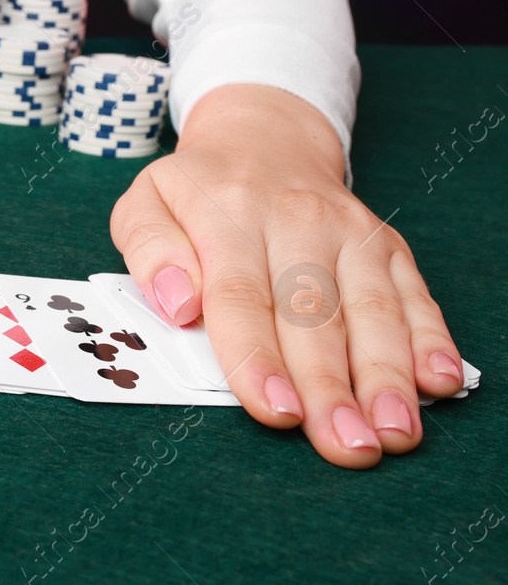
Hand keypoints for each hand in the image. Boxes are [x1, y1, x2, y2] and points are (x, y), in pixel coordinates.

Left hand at [110, 84, 463, 467]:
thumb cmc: (198, 191)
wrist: (263, 139)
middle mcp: (297, 220)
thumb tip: (176, 303)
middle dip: (330, 386)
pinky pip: (413, 295)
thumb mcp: (146, 203)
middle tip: (344, 445)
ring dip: (386, 376)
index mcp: (228, 212)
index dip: (259, 357)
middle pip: (314, 312)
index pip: (243, 294)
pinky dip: (431, 341)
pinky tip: (438, 383)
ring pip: (371, 309)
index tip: (274, 410)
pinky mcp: (387, 245)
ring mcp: (349, 232)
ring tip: (393, 433)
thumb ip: (149, 251)